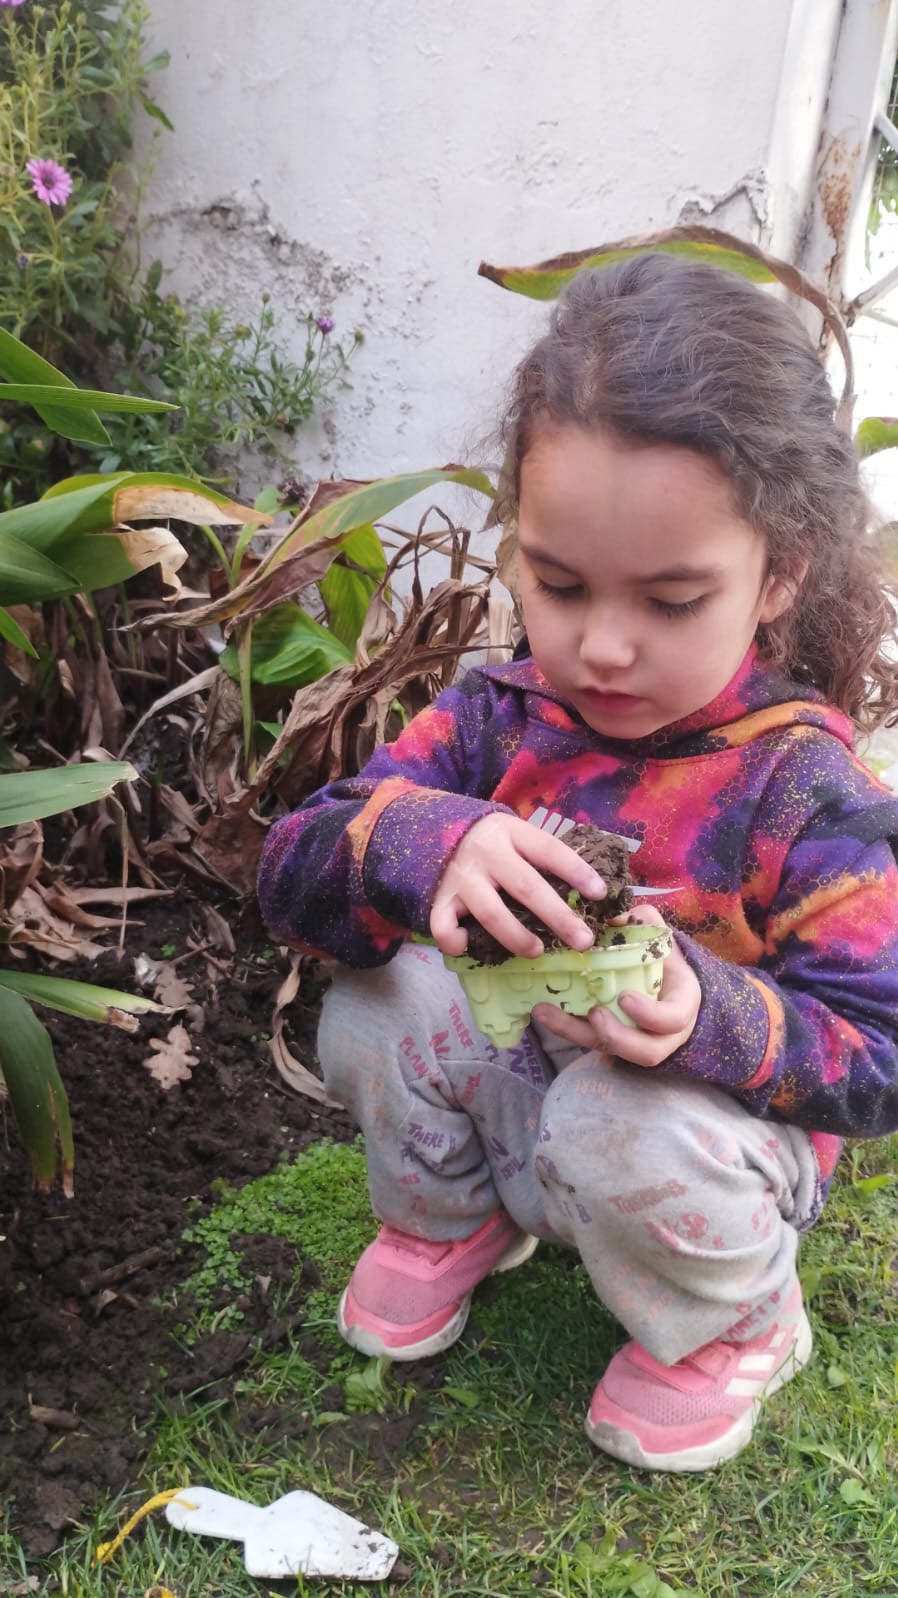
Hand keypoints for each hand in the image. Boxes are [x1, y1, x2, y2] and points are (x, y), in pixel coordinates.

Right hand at [430, 812, 605, 957]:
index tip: (599, 894)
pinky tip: (467, 946)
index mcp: (511, 832)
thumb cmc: (491, 840)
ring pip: (491, 912)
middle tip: (583, 941)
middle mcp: (486, 853)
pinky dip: (454, 940)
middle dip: (558, 917)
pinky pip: (443, 925)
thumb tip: (593, 892)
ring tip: (537, 951)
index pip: (549, 850)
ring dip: (517, 937)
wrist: (433, 827)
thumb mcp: (516, 835)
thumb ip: (543, 857)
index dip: (576, 871)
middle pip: (526, 887)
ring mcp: (461, 877)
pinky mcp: (439, 897)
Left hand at [531, 905, 700, 1067]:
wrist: (660, 975)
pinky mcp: (609, 1041)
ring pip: (611, 1052)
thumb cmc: (660, 954)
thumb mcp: (655, 933)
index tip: (625, 997)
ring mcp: (635, 1041)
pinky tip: (542, 1010)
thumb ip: (639, 922)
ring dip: (577, 1034)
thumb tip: (610, 915)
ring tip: (548, 1012)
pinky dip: (564, 1028)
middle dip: (618, 1037)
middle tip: (593, 1014)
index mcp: (681, 1004)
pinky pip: (589, 1042)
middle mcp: (663, 1033)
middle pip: (646, 1053)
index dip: (650, 1015)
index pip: (674, 1019)